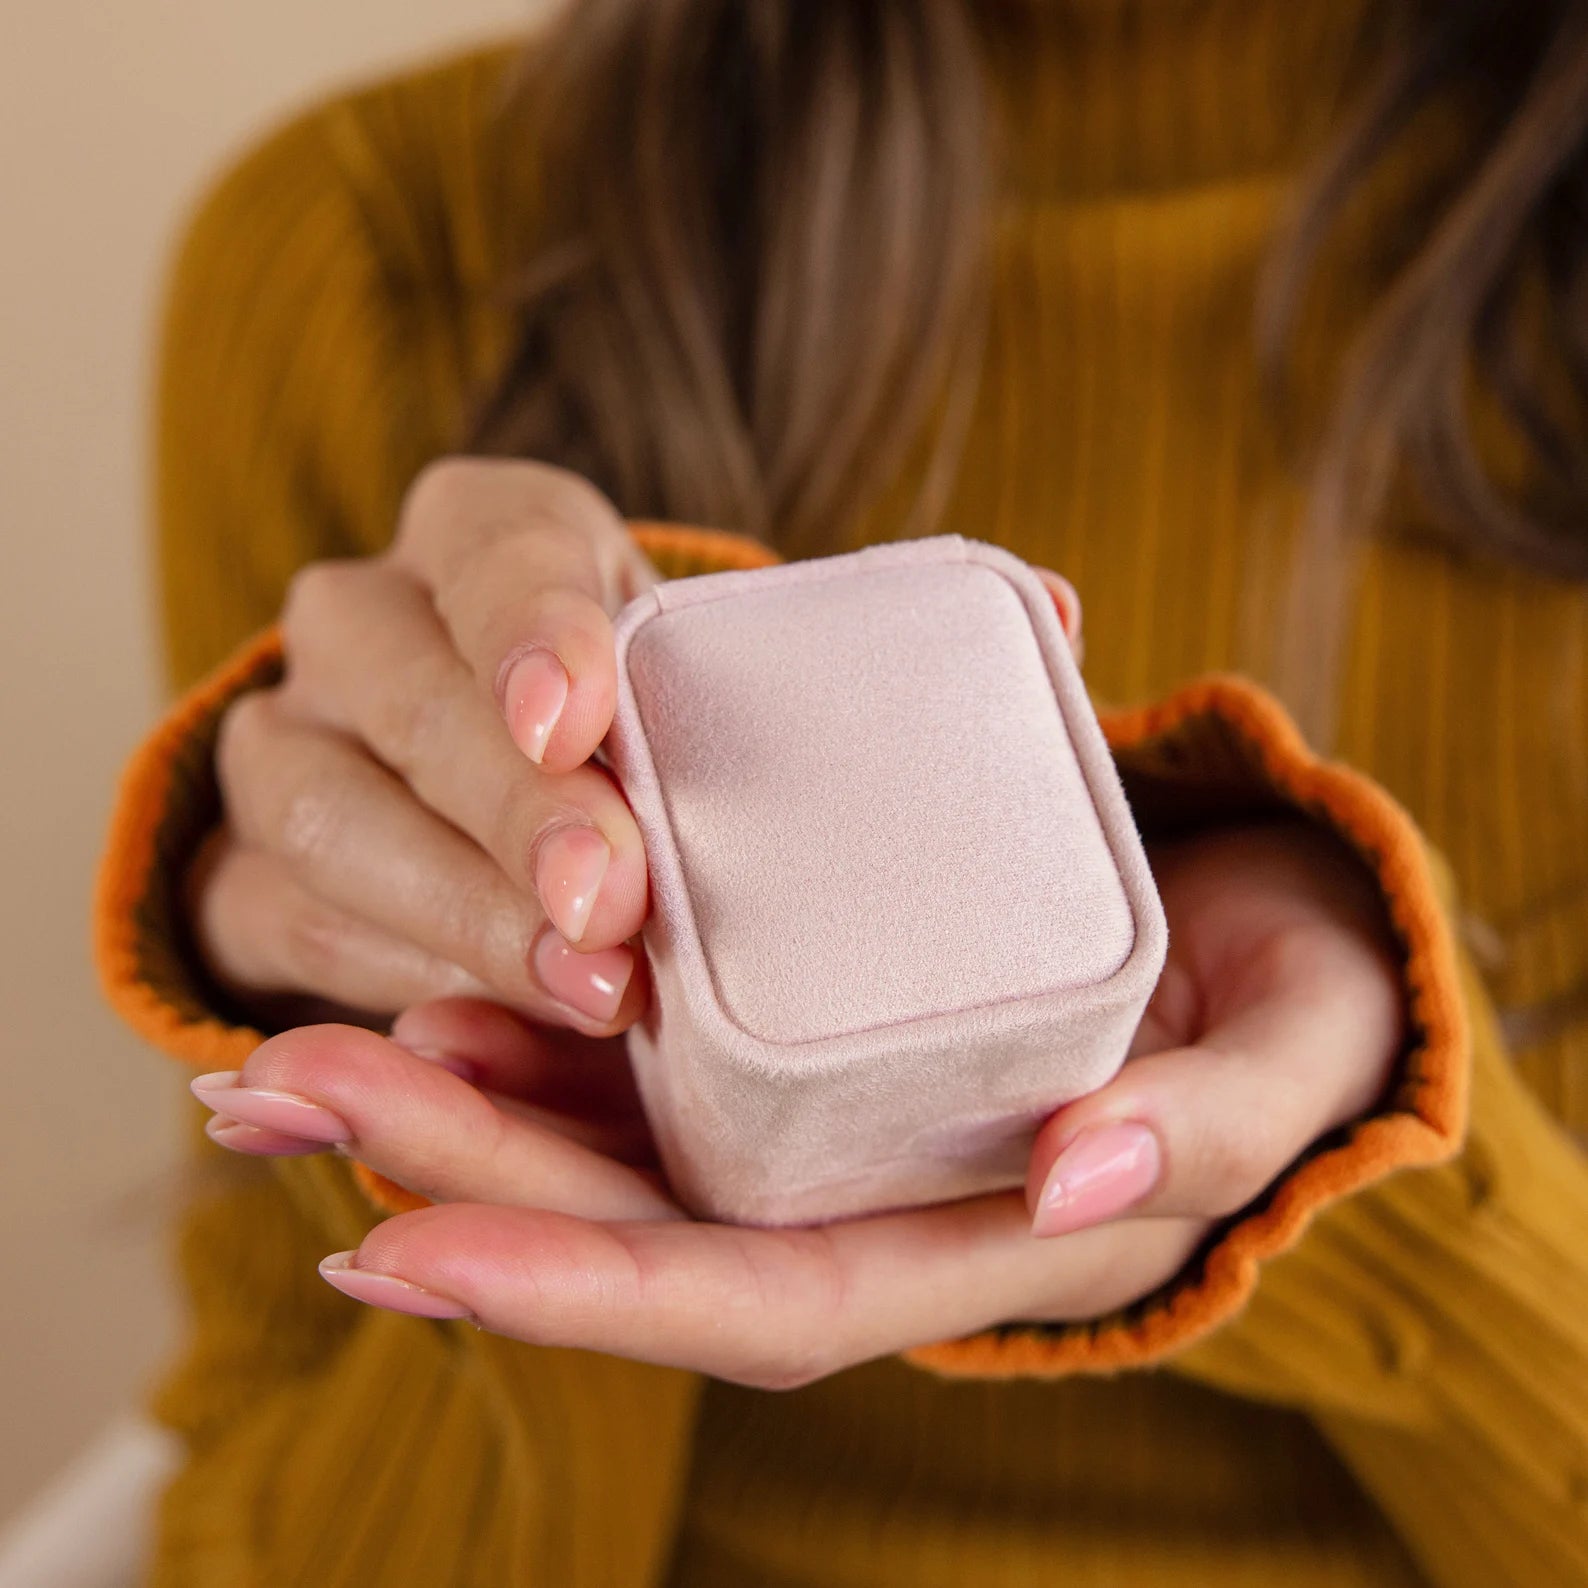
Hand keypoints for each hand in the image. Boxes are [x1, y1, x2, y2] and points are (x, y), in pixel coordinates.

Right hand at [187, 458, 660, 1033]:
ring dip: (466, 913)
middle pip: (413, 699)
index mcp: (482, 537)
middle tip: (610, 902)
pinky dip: (407, 979)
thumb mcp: (671, 706)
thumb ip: (677, 741)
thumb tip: (695, 853)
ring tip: (588, 986)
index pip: (497, 551)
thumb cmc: (633, 742)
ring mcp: (279, 741)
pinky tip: (507, 1020)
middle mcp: (358, 620)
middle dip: (517, 813)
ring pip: (329, 815)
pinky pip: (295, 923)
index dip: (532, 633)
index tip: (572, 722)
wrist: (502, 817)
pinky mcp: (233, 869)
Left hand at [188, 816, 1403, 1389]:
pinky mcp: (808, 1039)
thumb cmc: (1286, 1002)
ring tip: (292, 1055)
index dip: (573, 1289)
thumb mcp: (1289, 1062)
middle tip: (275, 1095)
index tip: (396, 1243)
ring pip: (617, 1147)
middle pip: (635, 1224)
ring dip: (452, 1111)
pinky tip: (433, 992)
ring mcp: (826, 1123)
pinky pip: (652, 1058)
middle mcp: (867, 1199)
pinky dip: (535, 1040)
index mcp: (966, 1241)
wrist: (1275, 930)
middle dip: (451, 1183)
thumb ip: (1214, 1126)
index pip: (749, 1295)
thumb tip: (1087, 1168)